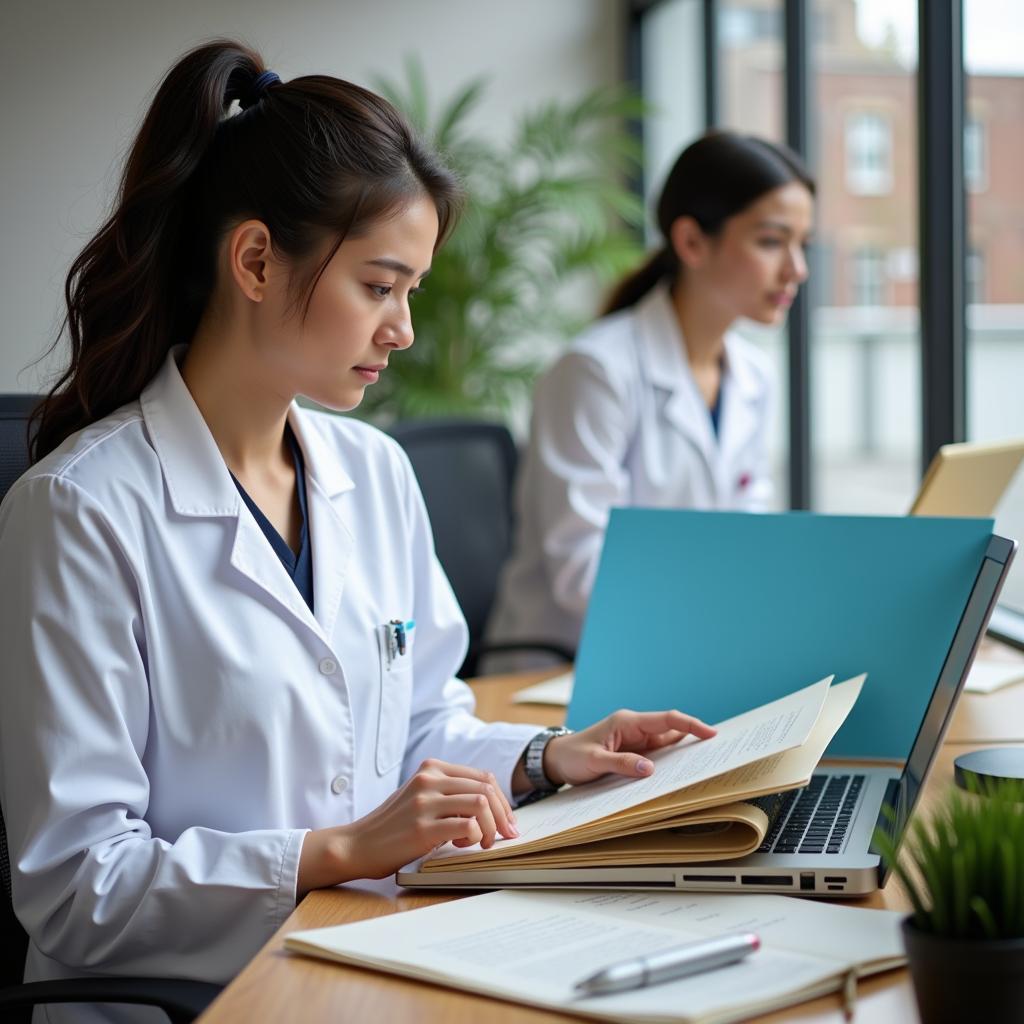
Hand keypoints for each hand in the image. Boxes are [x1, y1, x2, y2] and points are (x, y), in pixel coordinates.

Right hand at [297, 759, 516, 894]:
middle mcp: (429, 779)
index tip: (508, 821)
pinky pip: (466, 826)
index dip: (502, 800)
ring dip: (491, 826)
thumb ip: (449, 793)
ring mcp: (425, 802)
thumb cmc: (392, 826)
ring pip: (480, 803)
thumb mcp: (420, 797)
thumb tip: (492, 805)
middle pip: (486, 787)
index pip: (483, 776)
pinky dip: (475, 837)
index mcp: (431, 768)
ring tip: (484, 843)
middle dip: (504, 814)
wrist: (357, 845)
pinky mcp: (422, 828)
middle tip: (507, 834)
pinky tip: (464, 846)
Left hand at [542, 710, 715, 786]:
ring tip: (706, 763)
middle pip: (671, 731)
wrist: (556, 759)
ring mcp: (636, 741)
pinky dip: (671, 763)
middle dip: (694, 738)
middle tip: (717, 751)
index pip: (666, 719)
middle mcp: (635, 729)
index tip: (711, 733)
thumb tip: (650, 769)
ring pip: (667, 744)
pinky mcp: (634, 753)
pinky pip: (658, 756)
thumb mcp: (593, 761)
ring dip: (684, 753)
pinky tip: (682, 773)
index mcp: (627, 722)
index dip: (690, 724)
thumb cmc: (572, 756)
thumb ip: (620, 764)